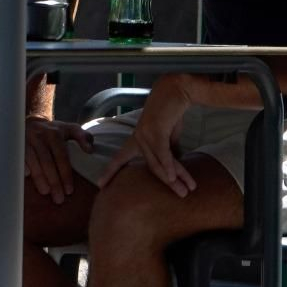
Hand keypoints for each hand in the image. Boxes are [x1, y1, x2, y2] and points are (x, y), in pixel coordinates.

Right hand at [25, 117, 93, 204]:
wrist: (31, 121)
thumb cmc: (53, 130)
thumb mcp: (69, 129)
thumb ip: (82, 137)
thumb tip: (90, 150)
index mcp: (55, 134)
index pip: (61, 157)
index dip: (65, 174)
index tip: (69, 191)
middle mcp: (40, 136)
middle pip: (47, 162)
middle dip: (54, 181)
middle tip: (59, 198)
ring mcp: (26, 140)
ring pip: (33, 161)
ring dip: (39, 178)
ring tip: (46, 192)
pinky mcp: (16, 144)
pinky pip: (19, 157)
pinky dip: (22, 166)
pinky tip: (26, 177)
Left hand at [95, 74, 195, 196]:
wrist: (175, 91)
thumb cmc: (170, 113)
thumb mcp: (168, 136)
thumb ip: (168, 151)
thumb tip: (173, 167)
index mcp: (137, 140)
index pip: (120, 158)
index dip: (110, 172)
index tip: (99, 185)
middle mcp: (137, 138)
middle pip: (151, 166)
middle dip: (168, 183)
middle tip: (181, 195)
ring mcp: (144, 134)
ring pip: (159, 162)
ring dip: (175, 177)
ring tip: (186, 190)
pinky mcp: (155, 130)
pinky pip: (162, 152)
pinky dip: (168, 164)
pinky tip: (173, 176)